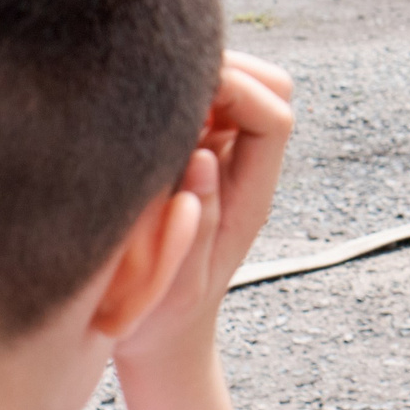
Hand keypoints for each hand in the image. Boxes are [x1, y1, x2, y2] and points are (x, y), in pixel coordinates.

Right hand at [114, 51, 294, 373]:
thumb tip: (204, 156)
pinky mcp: (193, 154)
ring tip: (145, 90)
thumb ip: (193, 224)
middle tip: (163, 78)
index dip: (238, 89)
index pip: (274, 117)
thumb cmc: (160, 319)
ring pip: (238, 86)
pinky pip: (200, 103)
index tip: (184, 87)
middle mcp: (246, 168)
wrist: (158, 340)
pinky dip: (176, 92)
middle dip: (226, 69)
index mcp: (251, 195)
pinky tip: (135, 106)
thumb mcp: (172, 285)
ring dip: (201, 77)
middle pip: (270, 87)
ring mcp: (223, 158)